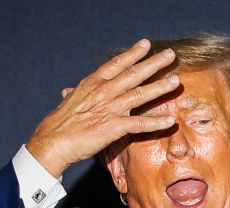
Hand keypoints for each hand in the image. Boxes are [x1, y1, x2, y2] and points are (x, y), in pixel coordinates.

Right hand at [26, 39, 180, 177]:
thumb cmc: (59, 124)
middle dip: (154, 63)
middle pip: (133, 74)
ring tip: (176, 81)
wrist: (53, 141)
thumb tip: (67, 91)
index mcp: (92, 83)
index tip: (146, 44)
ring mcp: (110, 108)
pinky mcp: (114, 127)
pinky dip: (156, 123)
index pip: (116, 64)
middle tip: (170, 55)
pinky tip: (169, 121)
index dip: (133, 53)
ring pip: (140, 94)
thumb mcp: (67, 102)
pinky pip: (139, 124)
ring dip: (160, 87)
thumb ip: (73, 94)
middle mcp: (104, 92)